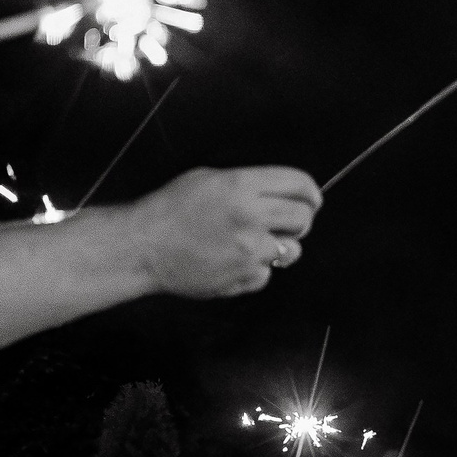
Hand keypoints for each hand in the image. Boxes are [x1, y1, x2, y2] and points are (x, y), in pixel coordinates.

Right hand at [126, 167, 321, 300]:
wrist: (144, 247)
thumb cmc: (170, 210)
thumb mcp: (208, 179)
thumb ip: (249, 185)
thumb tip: (282, 194)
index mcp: (241, 186)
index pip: (299, 184)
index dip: (310, 192)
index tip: (312, 199)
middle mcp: (250, 217)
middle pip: (304, 217)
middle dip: (300, 219)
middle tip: (287, 222)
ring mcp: (250, 250)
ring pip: (293, 250)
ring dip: (280, 247)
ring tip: (251, 243)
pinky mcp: (245, 277)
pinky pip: (267, 273)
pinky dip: (255, 269)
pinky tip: (231, 260)